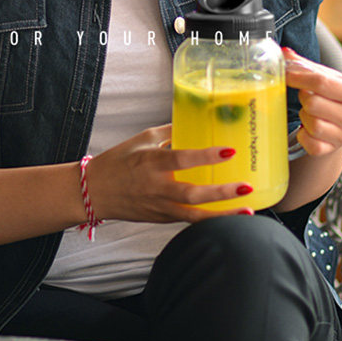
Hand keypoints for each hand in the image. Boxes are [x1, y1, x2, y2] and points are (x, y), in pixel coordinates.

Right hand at [87, 124, 254, 225]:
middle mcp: (156, 187)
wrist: (94, 192)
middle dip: (221, 193)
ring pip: (195, 216)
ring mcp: (160, 207)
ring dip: (222, 215)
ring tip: (248, 211)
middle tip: (246, 187)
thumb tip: (195, 120)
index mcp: (151, 163)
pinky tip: (229, 217)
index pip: (182, 159)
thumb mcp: (141, 140)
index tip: (230, 151)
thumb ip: (170, 132)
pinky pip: (189, 220)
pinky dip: (209, 220)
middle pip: (193, 194)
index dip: (207, 156)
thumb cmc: (117, 162)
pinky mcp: (162, 219)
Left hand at [282, 48, 341, 156]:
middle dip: (303, 98)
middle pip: (313, 103)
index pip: (321, 82)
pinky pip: (308, 143)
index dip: (298, 77)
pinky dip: (302, 135)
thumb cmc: (329, 95)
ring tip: (309, 112)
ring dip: (303, 116)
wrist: (338, 124)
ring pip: (311, 124)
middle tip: (305, 97)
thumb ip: (304, 64)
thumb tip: (284, 53)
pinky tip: (307, 128)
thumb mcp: (323, 77)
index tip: (285, 74)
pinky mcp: (331, 150)